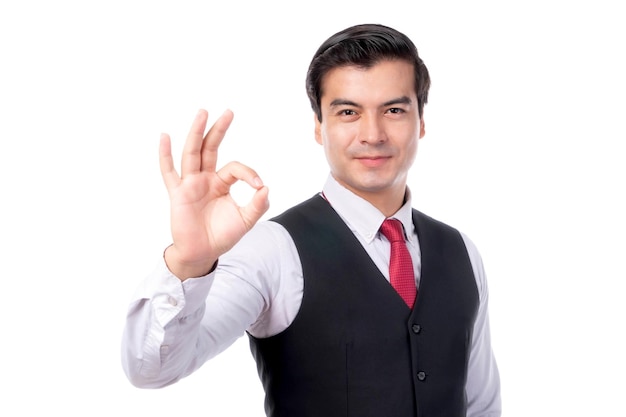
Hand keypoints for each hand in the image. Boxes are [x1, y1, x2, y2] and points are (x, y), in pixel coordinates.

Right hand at [159, 109, 269, 279]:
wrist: (202, 253)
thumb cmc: (221, 235)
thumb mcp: (246, 220)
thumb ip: (258, 205)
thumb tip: (266, 188)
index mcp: (221, 183)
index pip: (235, 167)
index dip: (248, 173)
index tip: (258, 185)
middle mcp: (205, 179)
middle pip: (211, 148)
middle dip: (219, 130)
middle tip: (229, 112)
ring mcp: (190, 184)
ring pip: (192, 153)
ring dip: (197, 132)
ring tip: (203, 113)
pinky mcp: (178, 194)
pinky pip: (169, 172)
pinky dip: (165, 155)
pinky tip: (165, 137)